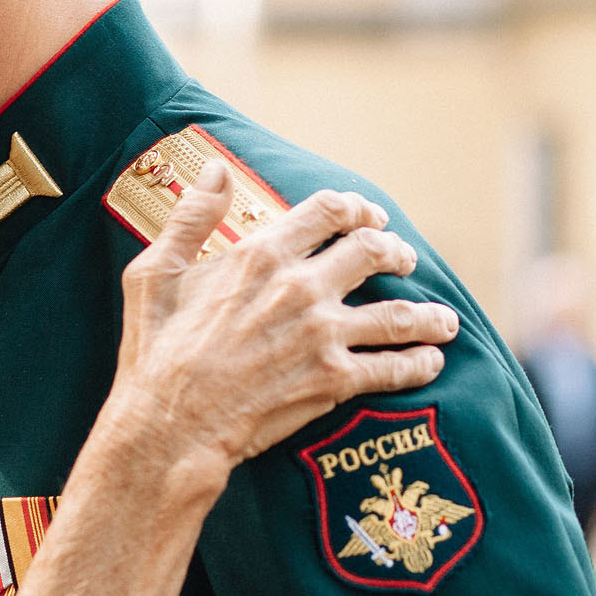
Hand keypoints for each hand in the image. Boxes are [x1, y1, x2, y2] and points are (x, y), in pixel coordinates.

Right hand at [114, 165, 458, 472]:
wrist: (168, 425)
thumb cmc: (154, 352)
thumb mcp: (154, 272)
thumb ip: (191, 217)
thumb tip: (216, 170)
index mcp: (260, 255)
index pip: (329, 211)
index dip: (356, 208)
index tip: (367, 216)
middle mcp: (301, 288)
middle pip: (374, 252)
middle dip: (396, 252)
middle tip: (404, 260)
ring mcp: (322, 335)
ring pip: (399, 313)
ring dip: (427, 314)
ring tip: (442, 319)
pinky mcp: (333, 380)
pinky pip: (394, 367)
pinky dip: (419, 363)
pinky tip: (430, 362)